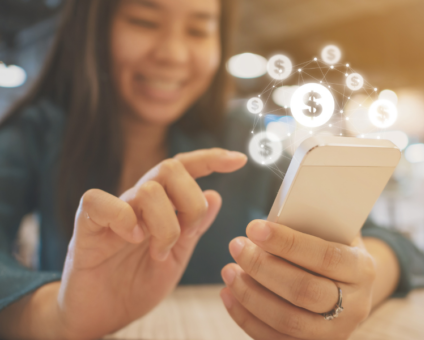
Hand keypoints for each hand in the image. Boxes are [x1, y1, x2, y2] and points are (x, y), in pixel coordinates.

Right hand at [54, 148, 245, 338]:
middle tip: (188, 234)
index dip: (211, 159)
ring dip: (165, 225)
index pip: (185, 168)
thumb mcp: (177, 256)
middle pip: (171, 167)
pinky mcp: (87, 225)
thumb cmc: (137, 283)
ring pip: (148, 189)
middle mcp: (138, 200)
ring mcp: (113, 210)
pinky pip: (99, 201)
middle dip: (192, 201)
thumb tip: (216, 195)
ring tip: (160, 253)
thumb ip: (194, 227)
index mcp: (161, 205)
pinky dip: (123, 218)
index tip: (240, 160)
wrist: (102, 314)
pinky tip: (133, 239)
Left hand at [220, 220, 375, 339]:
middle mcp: (354, 306)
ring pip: (287, 320)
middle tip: (237, 246)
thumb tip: (269, 219)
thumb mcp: (332, 231)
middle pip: (304, 291)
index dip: (287, 243)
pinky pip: (274, 338)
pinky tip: (229, 294)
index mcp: (362, 269)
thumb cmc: (332, 249)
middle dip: (263, 267)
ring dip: (250, 294)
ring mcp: (334, 332)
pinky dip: (245, 317)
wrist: (348, 286)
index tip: (254, 228)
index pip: (325, 256)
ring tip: (229, 270)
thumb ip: (310, 224)